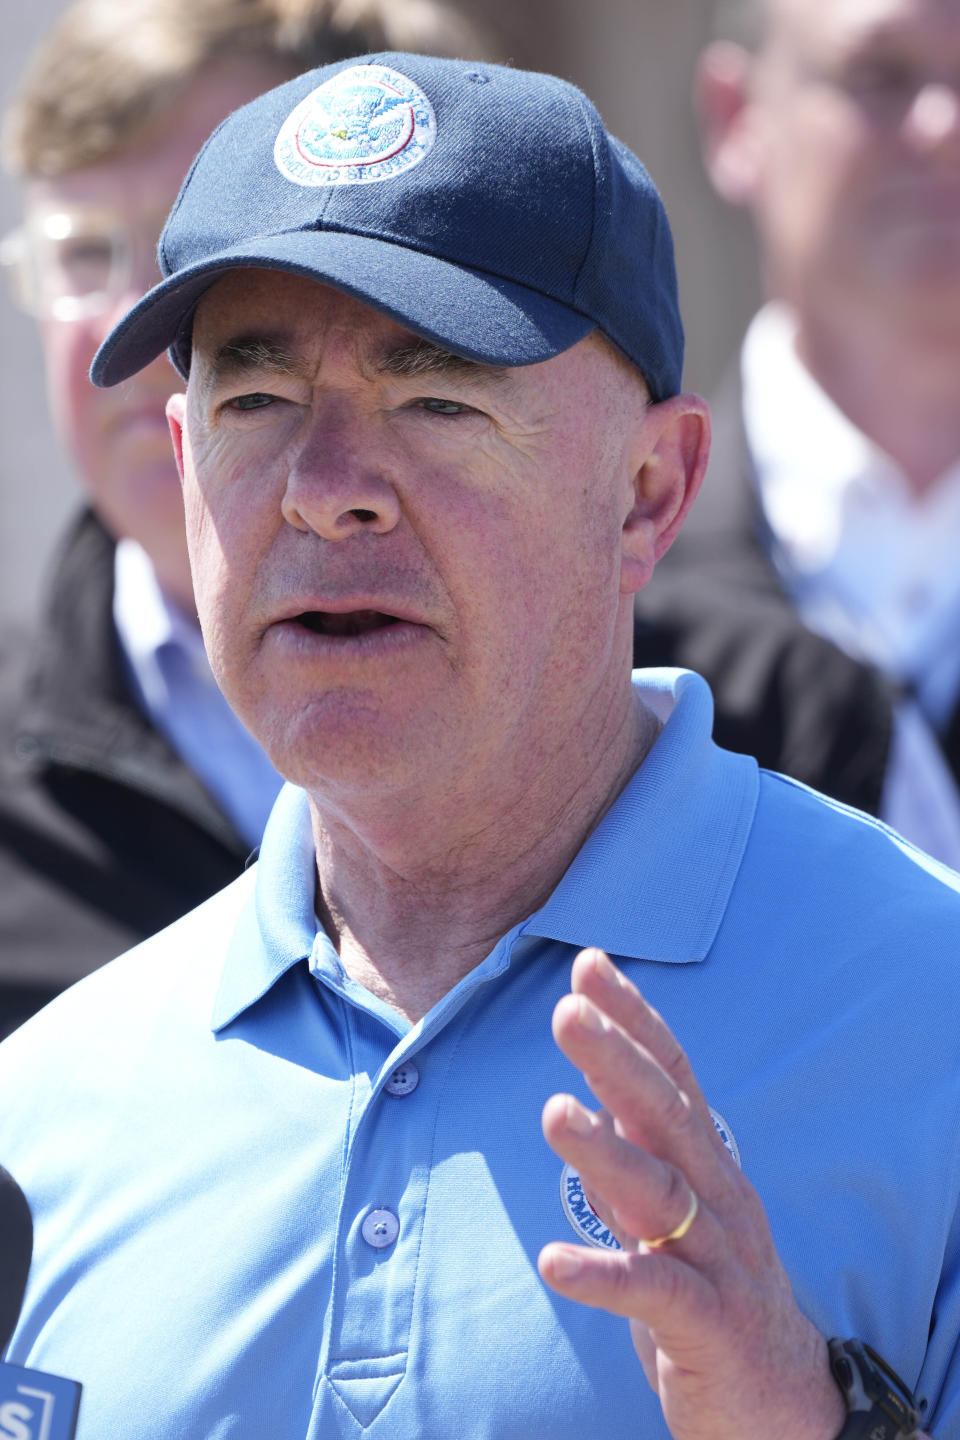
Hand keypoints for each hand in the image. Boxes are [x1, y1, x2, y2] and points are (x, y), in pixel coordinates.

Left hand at [538, 947, 846, 1439]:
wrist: (782, 1407)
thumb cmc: (711, 1293)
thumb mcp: (671, 1215)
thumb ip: (633, 1159)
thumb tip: (582, 1094)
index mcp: (709, 1166)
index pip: (673, 1076)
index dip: (634, 1019)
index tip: (588, 964)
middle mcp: (720, 1200)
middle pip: (669, 1117)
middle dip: (618, 1059)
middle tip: (567, 1011)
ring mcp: (720, 1263)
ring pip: (663, 1195)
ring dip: (607, 1151)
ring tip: (553, 1113)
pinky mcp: (710, 1330)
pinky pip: (655, 1296)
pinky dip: (605, 1275)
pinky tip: (552, 1261)